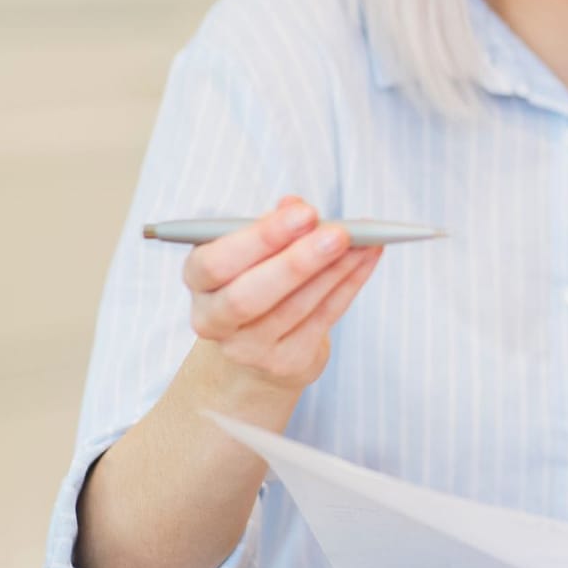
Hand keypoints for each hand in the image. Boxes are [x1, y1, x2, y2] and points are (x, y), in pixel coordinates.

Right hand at [183, 196, 382, 393]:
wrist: (257, 349)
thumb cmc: (257, 280)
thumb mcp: (255, 250)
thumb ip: (273, 225)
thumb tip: (295, 204)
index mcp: (198, 281)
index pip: (215, 263)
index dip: (260, 238)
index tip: (305, 212)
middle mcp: (212, 319)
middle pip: (249, 296)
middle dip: (298, 262)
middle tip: (339, 234)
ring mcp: (247, 349)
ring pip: (293, 308)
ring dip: (334, 271)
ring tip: (365, 242)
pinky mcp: (285, 362)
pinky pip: (323, 319)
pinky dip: (350, 284)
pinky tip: (369, 257)